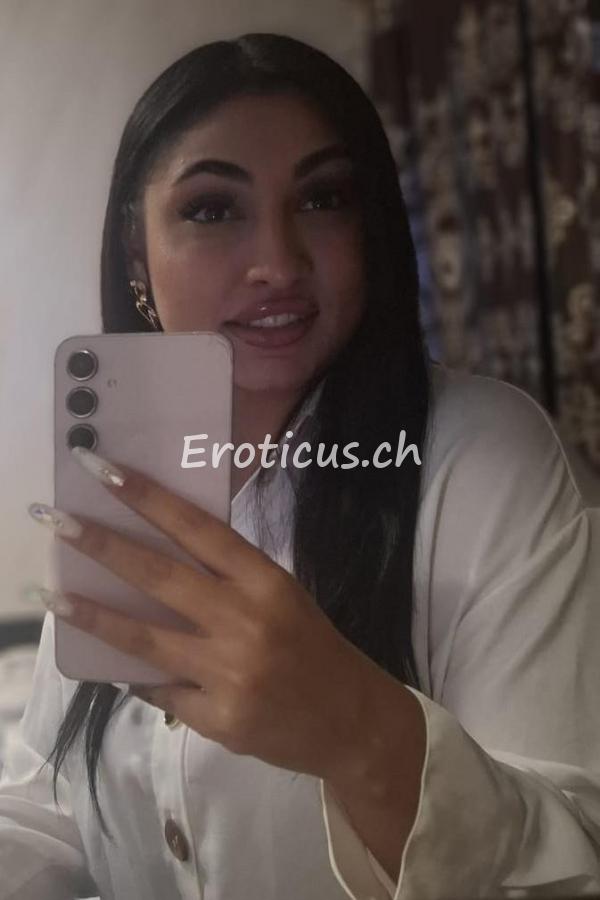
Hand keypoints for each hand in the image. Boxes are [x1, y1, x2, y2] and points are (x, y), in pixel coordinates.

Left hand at [27, 447, 378, 781]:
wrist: (349, 720)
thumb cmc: (312, 646)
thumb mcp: (279, 596)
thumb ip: (227, 577)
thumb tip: (156, 558)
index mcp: (266, 581)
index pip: (197, 528)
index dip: (147, 497)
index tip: (104, 471)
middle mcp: (246, 621)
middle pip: (160, 576)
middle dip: (102, 544)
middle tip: (55, 519)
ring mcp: (229, 673)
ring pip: (145, 638)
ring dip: (93, 615)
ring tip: (52, 595)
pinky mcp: (218, 718)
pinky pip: (161, 690)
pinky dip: (137, 676)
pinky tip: (117, 666)